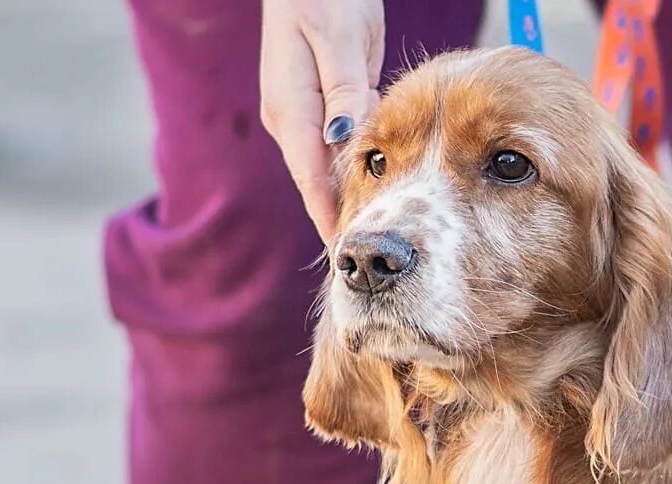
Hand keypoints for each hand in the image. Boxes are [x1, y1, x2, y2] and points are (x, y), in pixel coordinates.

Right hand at [259, 0, 384, 242]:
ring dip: (352, 196)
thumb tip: (346, 139)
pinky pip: (339, 146)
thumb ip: (345, 91)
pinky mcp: (320, 104)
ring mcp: (302, 112)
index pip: (310, 179)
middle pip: (318, 181)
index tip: (348, 255)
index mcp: (291, 108)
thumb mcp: (340, 39)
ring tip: (378, 236)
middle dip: (342, 218)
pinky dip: (358, 167)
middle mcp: (291, 118)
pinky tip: (380, 186)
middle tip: (373, 257)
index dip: (329, 219)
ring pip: (329, 166)